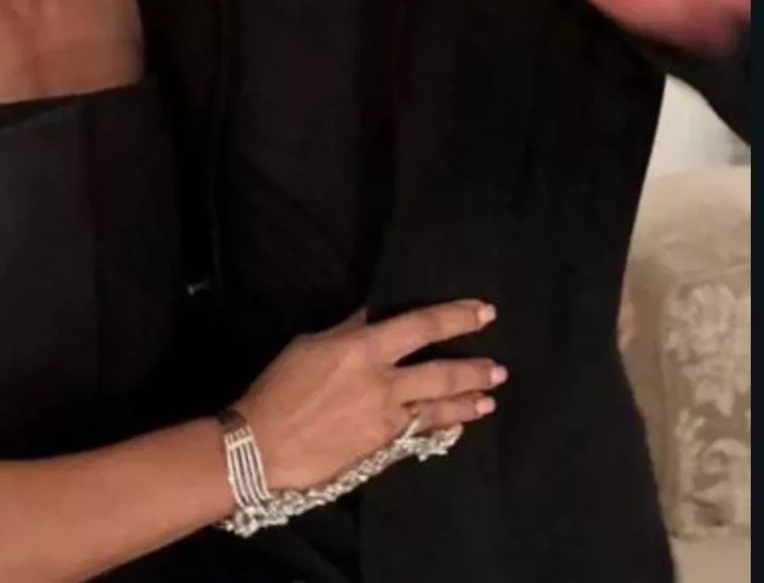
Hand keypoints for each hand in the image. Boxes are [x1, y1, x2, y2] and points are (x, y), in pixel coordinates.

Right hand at [237, 299, 503, 491]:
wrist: (262, 446)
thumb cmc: (280, 386)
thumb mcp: (311, 344)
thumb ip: (349, 332)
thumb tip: (373, 317)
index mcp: (363, 349)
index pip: (421, 326)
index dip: (456, 317)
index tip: (484, 312)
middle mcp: (383, 384)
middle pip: (441, 374)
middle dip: (474, 369)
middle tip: (501, 368)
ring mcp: (386, 421)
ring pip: (438, 410)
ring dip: (467, 403)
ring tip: (489, 399)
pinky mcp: (382, 451)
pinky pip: (420, 437)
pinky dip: (441, 430)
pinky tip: (455, 428)